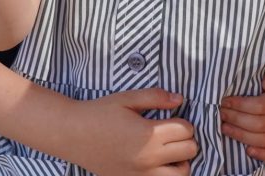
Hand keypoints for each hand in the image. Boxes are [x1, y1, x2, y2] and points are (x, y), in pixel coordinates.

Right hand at [68, 88, 197, 174]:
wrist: (74, 134)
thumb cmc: (99, 113)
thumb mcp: (126, 99)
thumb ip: (155, 97)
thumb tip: (180, 99)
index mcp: (148, 134)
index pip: (186, 130)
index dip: (183, 121)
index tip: (172, 118)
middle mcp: (149, 159)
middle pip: (190, 150)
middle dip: (185, 138)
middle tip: (171, 131)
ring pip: (183, 173)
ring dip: (180, 160)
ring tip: (167, 149)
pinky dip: (166, 173)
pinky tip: (156, 162)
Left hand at [220, 54, 264, 161]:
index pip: (261, 106)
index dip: (240, 105)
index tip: (224, 99)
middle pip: (260, 124)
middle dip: (236, 119)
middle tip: (219, 111)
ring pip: (264, 140)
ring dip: (241, 135)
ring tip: (223, 126)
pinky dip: (263, 154)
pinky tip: (247, 151)